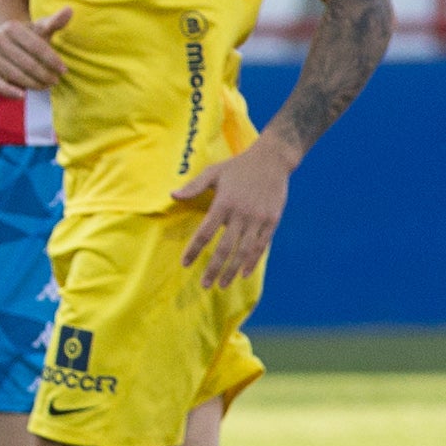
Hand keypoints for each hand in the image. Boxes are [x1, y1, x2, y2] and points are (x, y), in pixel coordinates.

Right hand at [0, 8, 70, 95]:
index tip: (64, 70)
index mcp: (12, 27)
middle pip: (25, 62)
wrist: (1, 39)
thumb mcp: (40, 27)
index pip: (36, 46)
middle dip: (43, 74)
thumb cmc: (27, 36)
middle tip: (55, 81)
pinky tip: (23, 95)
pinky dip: (8, 90)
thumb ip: (54, 22)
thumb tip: (70, 10)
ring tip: (45, 86)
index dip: (52, 59)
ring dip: (31, 83)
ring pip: (13, 73)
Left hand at [174, 139, 294, 286]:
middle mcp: (241, 214)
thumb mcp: (213, 172)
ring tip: (222, 285)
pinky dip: (252, 261)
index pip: (205, 233)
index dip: (194, 250)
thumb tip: (172, 196)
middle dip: (213, 268)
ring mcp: (258, 219)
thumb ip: (194, 186)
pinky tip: (243, 274)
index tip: (185, 264)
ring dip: (232, 270)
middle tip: (205, 284)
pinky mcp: (272, 221)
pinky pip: (262, 246)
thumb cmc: (238, 167)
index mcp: (224, 203)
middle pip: (224, 248)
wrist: (272, 160)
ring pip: (244, 251)